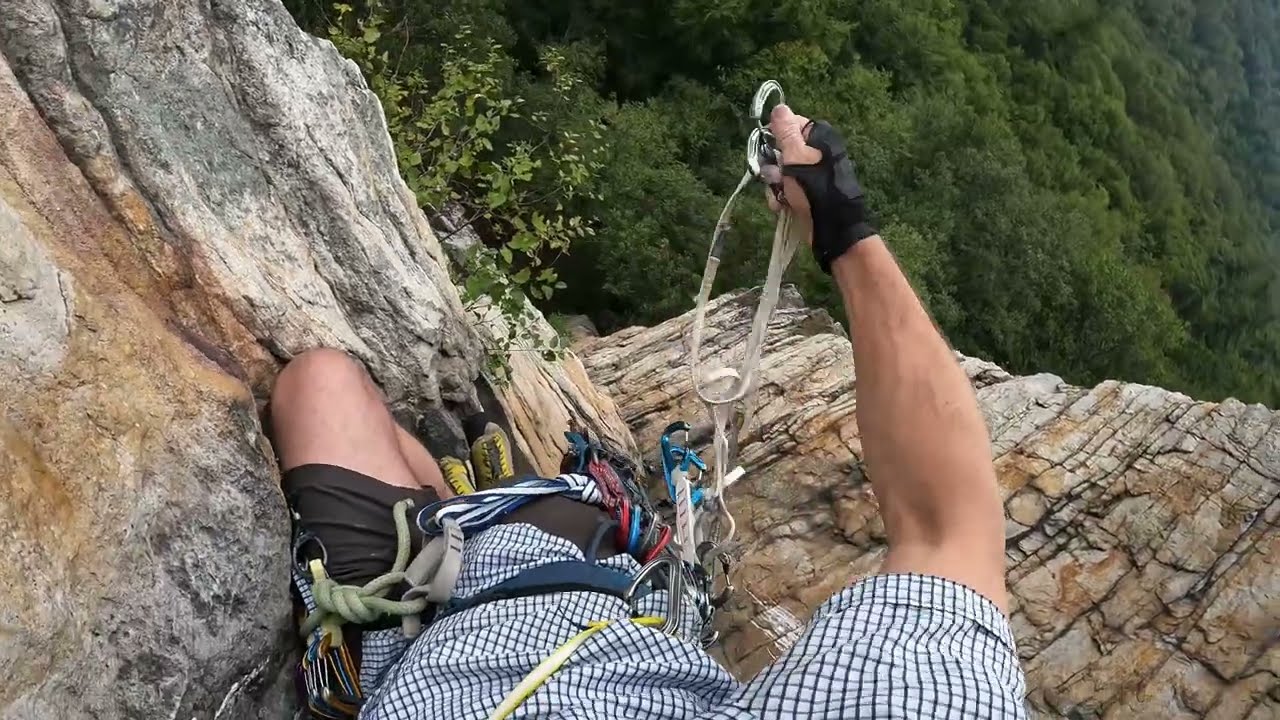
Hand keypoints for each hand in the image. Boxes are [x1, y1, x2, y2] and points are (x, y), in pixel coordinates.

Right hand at [764, 105, 876, 272]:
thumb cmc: (814, 188)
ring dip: (774, 186)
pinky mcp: (804, 192)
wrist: (831, 226)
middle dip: (772, 166)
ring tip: (781, 196)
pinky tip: (783, 206)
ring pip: (779, 172)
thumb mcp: (796, 157)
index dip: (774, 136)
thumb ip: (785, 132)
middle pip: (780, 150)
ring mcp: (809, 174)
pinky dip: (780, 198)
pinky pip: (784, 189)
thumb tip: (779, 106)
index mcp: (816, 137)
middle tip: (776, 177)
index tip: (767, 149)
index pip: (788, 124)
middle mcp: (813, 153)